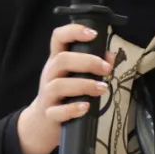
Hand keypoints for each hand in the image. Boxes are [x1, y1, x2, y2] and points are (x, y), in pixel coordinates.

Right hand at [16, 24, 114, 153]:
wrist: (43, 121)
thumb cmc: (65, 94)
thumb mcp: (75, 76)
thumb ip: (94, 65)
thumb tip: (111, 57)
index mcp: (57, 60)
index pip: (58, 37)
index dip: (74, 31)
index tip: (93, 34)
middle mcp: (50, 74)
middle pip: (62, 60)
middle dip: (87, 62)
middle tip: (106, 69)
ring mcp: (47, 94)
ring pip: (59, 85)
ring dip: (84, 85)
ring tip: (102, 88)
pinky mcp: (49, 114)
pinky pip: (57, 111)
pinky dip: (73, 109)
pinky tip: (86, 107)